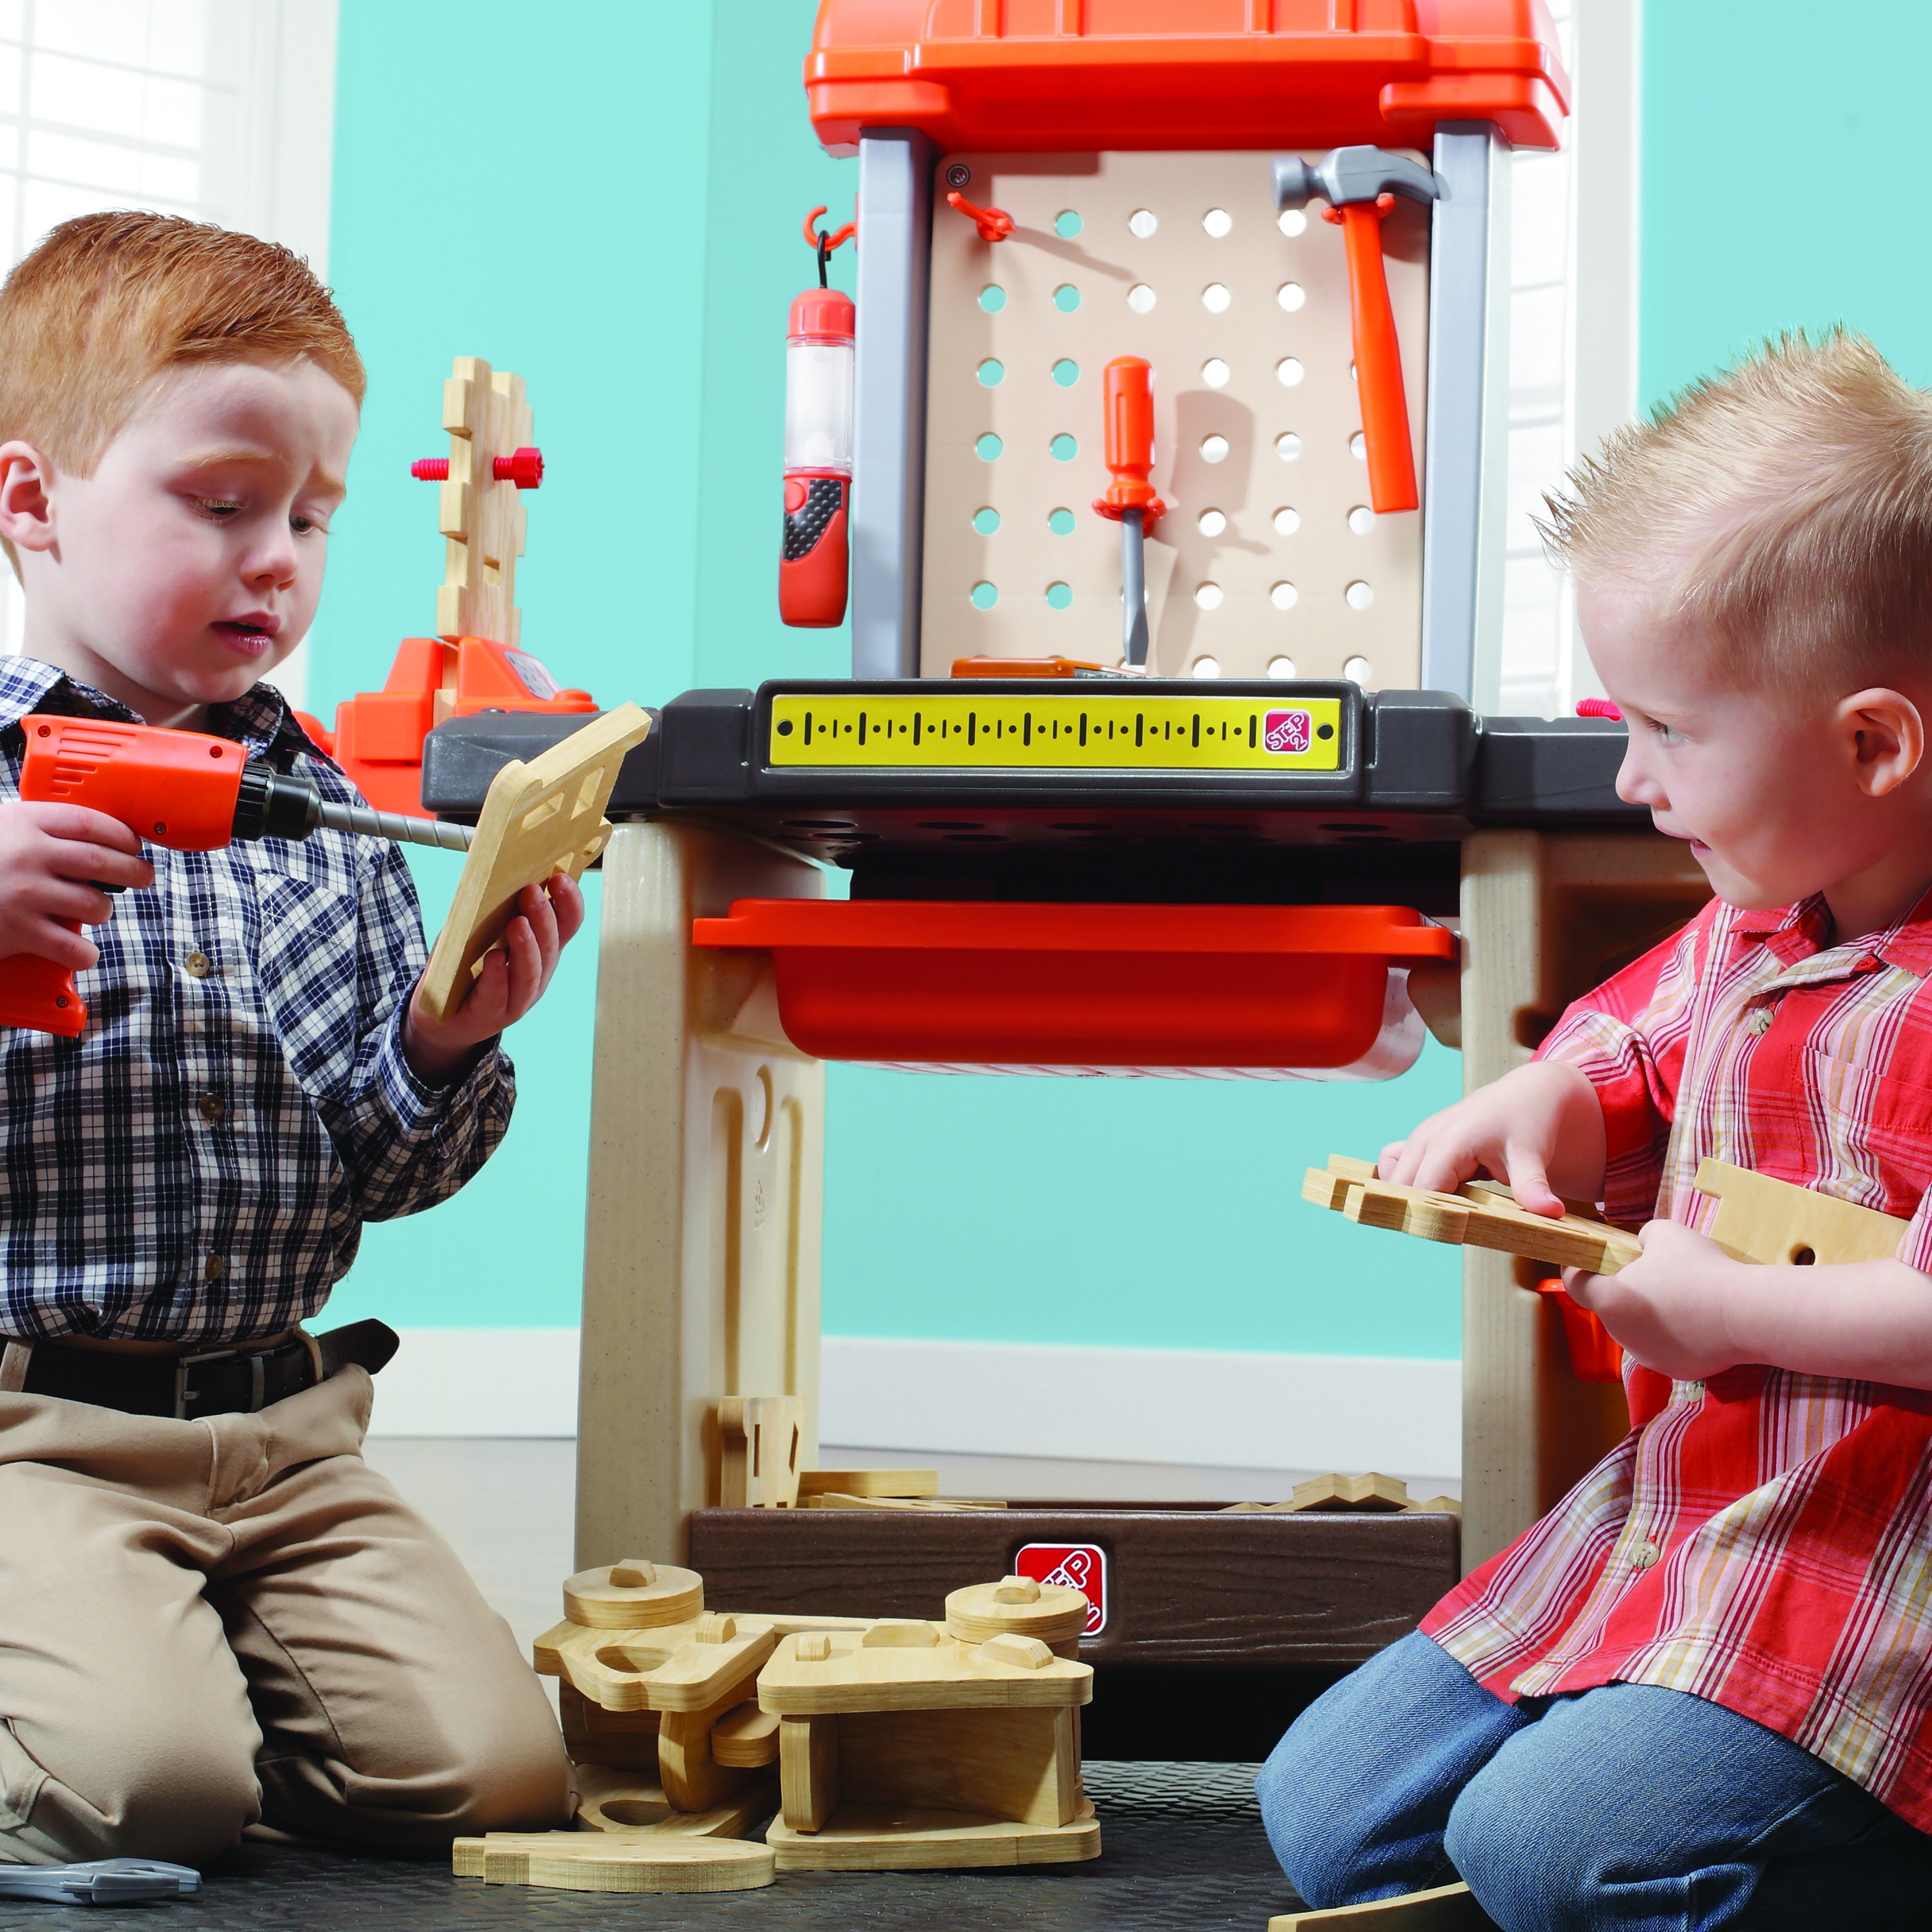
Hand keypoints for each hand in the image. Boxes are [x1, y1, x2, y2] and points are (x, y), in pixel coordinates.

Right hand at [0, 801, 152, 969]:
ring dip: (102, 910)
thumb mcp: (0, 830)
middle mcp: (28, 855)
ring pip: (95, 905)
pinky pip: (74, 947)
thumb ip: (38, 830)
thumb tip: (96, 838)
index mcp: (24, 823)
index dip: (122, 835)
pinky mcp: (19, 932)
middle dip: (134, 871)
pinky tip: (81, 949)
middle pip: (103, 861)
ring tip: (94, 910)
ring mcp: (24, 894)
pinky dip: (85, 953)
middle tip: (144, 877)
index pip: (90, 822)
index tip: (134, 845)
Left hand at [402, 872, 584, 1085]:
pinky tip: (493, 958)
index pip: (567, 926)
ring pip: (530, 974)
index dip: (569, 903)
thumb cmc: (466, 968)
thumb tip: (496, 876)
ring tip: (517, 923)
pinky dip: (496, 975)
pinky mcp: (490, 1014)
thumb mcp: (483, 935)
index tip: (560, 878)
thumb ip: (494, 912)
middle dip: (544, 918)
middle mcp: (538, 976)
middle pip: (550, 948)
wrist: (443, 1016)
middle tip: (531, 892)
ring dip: (526, 947)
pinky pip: (497, 994)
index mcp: (542, 952)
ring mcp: (517, 999)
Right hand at [1378, 1059, 1605, 1218]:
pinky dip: (1402, 1184)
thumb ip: (1533, 1186)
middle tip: (1451, 1231)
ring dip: (1410, 1199)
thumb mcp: (1533, 1156)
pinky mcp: (1418, 1141)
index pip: (1423, 1190)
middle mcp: (1426, 1137)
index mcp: (1450, 1141)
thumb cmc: (1528, 1123)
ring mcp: (1418, 1138)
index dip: (1432, 1216)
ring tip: (1444, 1214)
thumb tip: (1552, 1213)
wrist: (1525, 1095)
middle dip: (1418, 1212)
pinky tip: (1432, 1195)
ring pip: (1392, 1179)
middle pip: (1400, 1188)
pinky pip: (1390, 1164)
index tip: (1453, 1235)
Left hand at [1564, 1219, 1743, 1379]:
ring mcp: (1648, 1356)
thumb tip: (1643, 1247)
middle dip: (1623, 1289)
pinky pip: (1667, 1347)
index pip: (1574, 1284)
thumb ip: (1642, 1237)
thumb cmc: (1700, 1269)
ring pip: (1639, 1329)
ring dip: (1649, 1314)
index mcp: (1610, 1300)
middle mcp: (1622, 1334)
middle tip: (1650, 1273)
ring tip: (1680, 1295)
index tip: (1586, 1259)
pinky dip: (1675, 1334)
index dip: (1577, 1269)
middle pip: (1611, 1307)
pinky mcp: (1676, 1371)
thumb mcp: (1664, 1232)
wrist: (1748, 1315)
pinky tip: (1698, 1320)